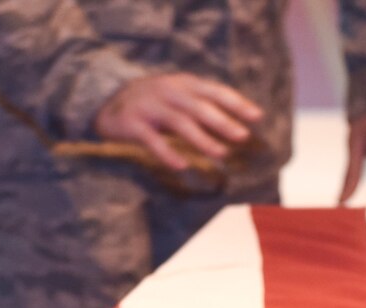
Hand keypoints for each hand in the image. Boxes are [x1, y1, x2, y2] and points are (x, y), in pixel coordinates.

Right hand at [93, 73, 262, 172]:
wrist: (107, 101)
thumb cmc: (154, 103)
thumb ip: (204, 105)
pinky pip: (151, 139)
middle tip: (242, 136)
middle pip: (199, 107)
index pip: (215, 91)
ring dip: (202, 139)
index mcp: (184, 84)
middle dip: (222, 121)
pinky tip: (181, 166)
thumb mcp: (179, 95)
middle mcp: (168, 92)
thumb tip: (239, 125)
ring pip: (179, 123)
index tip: (257, 117)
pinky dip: (167, 152)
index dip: (236, 103)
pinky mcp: (132, 123)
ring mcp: (149, 107)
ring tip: (221, 154)